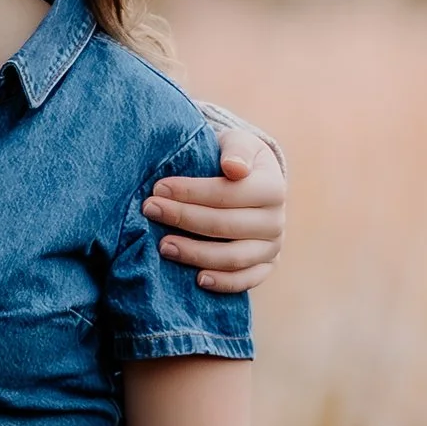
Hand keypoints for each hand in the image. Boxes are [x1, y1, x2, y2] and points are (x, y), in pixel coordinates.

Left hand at [144, 127, 286, 293]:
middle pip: (225, 226)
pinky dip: (224, 283)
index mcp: (272, 187)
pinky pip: (247, 280)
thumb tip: (234, 168)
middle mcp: (276, 220)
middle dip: (183, 218)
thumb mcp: (238, 142)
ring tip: (163, 246)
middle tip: (150, 210)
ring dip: (195, 254)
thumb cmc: (236, 158)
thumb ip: (236, 150)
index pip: (227, 194)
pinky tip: (197, 279)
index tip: (158, 188)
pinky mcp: (267, 266)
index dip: (191, 192)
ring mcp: (273, 246)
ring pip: (233, 257)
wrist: (252, 180)